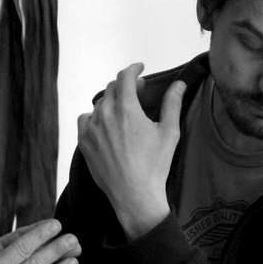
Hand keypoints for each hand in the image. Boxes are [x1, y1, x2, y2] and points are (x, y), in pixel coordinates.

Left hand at [77, 62, 185, 239]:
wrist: (134, 194)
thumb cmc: (155, 165)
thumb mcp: (169, 132)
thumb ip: (172, 104)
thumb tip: (178, 84)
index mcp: (126, 109)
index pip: (125, 77)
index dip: (133, 69)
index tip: (140, 68)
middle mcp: (105, 115)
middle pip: (112, 88)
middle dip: (125, 86)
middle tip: (137, 92)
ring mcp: (92, 129)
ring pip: (99, 104)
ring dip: (111, 102)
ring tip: (123, 111)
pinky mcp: (84, 142)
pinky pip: (85, 119)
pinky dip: (94, 117)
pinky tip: (104, 124)